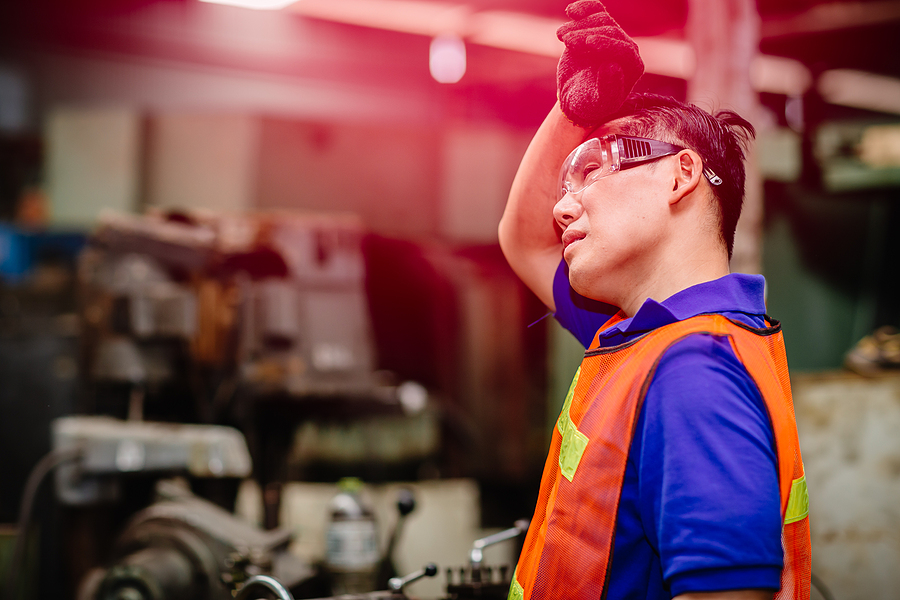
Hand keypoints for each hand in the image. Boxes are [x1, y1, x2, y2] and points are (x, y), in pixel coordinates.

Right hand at [556, 0, 643, 126]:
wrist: (574, 97)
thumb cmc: (588, 104)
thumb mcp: (598, 104)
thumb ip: (608, 89)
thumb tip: (612, 66)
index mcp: (633, 67)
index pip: (624, 49)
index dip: (607, 44)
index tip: (588, 43)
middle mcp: (626, 48)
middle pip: (610, 32)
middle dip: (587, 35)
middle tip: (567, 42)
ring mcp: (612, 36)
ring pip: (600, 20)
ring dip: (579, 25)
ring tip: (561, 37)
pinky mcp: (597, 28)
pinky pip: (595, 10)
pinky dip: (584, 7)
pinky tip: (571, 11)